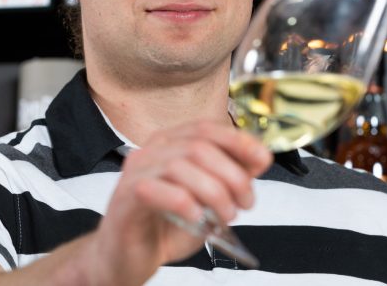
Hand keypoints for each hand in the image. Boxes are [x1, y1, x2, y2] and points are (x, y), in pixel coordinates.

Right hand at [87, 120, 272, 284]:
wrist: (127, 257)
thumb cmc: (165, 226)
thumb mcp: (208, 200)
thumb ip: (231, 177)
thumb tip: (260, 157)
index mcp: (170, 144)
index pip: (205, 128)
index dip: (237, 141)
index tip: (261, 160)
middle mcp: (151, 151)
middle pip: (198, 146)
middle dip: (232, 176)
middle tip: (245, 203)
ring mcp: (136, 172)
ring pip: (181, 166)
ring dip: (214, 192)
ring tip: (225, 215)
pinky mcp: (125, 197)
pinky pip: (157, 189)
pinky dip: (185, 203)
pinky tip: (196, 218)